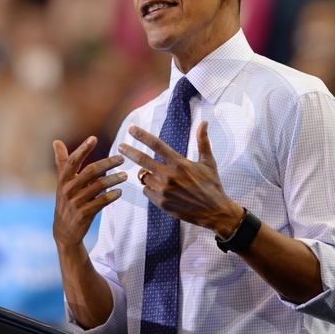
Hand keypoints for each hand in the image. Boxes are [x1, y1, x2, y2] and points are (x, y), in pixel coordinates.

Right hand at [53, 136, 125, 247]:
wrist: (64, 231)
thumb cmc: (66, 201)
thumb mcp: (62, 182)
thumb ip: (62, 162)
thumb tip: (56, 141)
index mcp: (63, 179)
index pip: (72, 161)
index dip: (83, 149)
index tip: (94, 138)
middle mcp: (68, 189)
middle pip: (90, 171)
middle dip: (108, 163)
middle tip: (122, 158)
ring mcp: (77, 202)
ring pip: (99, 186)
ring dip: (114, 179)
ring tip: (125, 175)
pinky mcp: (85, 214)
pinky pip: (102, 201)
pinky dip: (112, 195)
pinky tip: (120, 191)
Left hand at [118, 121, 242, 234]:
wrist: (214, 211)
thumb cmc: (212, 184)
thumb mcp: (209, 162)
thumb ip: (203, 141)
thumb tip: (204, 122)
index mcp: (179, 163)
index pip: (156, 145)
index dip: (141, 136)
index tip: (131, 129)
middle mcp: (169, 176)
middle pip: (142, 160)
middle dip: (129, 151)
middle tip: (120, 146)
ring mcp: (163, 190)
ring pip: (144, 177)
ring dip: (146, 174)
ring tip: (156, 175)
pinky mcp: (161, 203)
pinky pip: (147, 191)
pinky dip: (150, 188)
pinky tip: (161, 189)